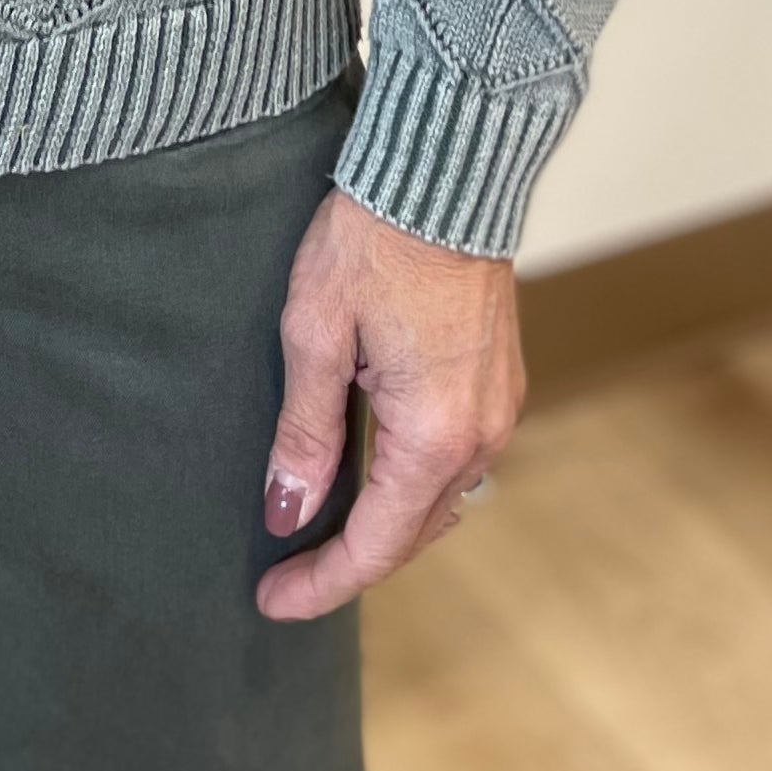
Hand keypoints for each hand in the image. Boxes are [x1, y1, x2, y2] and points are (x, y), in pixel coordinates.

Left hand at [256, 188, 523, 620]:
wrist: (444, 168)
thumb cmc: (372, 240)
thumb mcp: (313, 334)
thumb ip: (304, 433)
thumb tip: (287, 513)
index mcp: (433, 435)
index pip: (375, 545)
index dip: (321, 582)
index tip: (271, 602)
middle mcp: (479, 436)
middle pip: (413, 534)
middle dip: (351, 562)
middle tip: (287, 576)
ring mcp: (499, 409)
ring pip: (440, 500)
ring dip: (386, 526)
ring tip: (324, 531)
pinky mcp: (500, 381)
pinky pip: (458, 460)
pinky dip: (414, 484)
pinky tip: (373, 472)